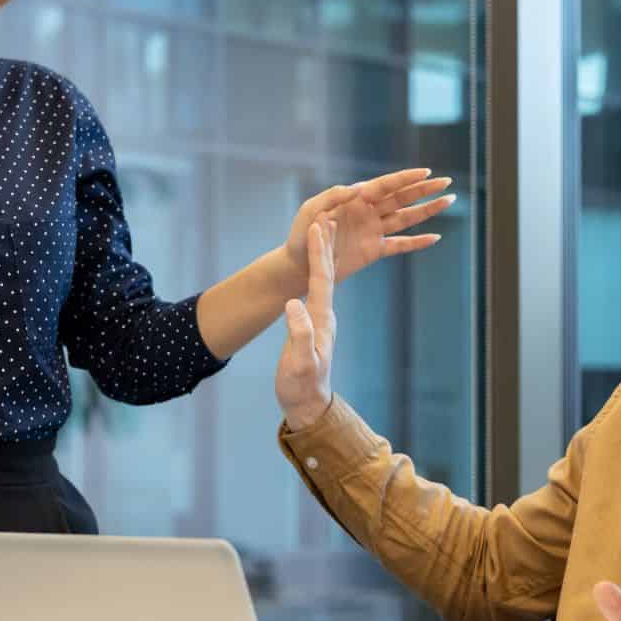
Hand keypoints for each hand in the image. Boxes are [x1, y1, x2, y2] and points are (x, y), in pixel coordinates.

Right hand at [276, 219, 336, 430]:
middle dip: (325, 244)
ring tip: (325, 231)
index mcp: (320, 319)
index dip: (319, 251)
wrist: (308, 406)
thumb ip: (298, 335)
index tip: (319, 225)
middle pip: (326, 273)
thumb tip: (293, 305)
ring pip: (323, 280)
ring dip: (323, 254)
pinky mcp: (314, 327)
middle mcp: (324, 316)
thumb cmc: (301, 387)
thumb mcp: (298, 363)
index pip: (321, 278)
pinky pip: (317, 291)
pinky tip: (314, 267)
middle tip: (328, 214)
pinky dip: (316, 273)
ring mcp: (320, 321)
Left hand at [282, 168, 452, 290]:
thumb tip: (358, 189)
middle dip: (424, 189)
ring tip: (448, 201)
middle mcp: (367, 212)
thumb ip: (333, 197)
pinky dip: (417, 242)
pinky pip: (400, 244)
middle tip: (446, 182)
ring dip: (427, 210)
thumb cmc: (301, 236)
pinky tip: (435, 237)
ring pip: (406, 218)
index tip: (426, 172)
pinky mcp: (374, 251)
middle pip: (401, 198)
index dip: (406, 178)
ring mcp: (373, 231)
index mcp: (354, 199)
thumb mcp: (311, 212)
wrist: (299, 266)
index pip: (385, 185)